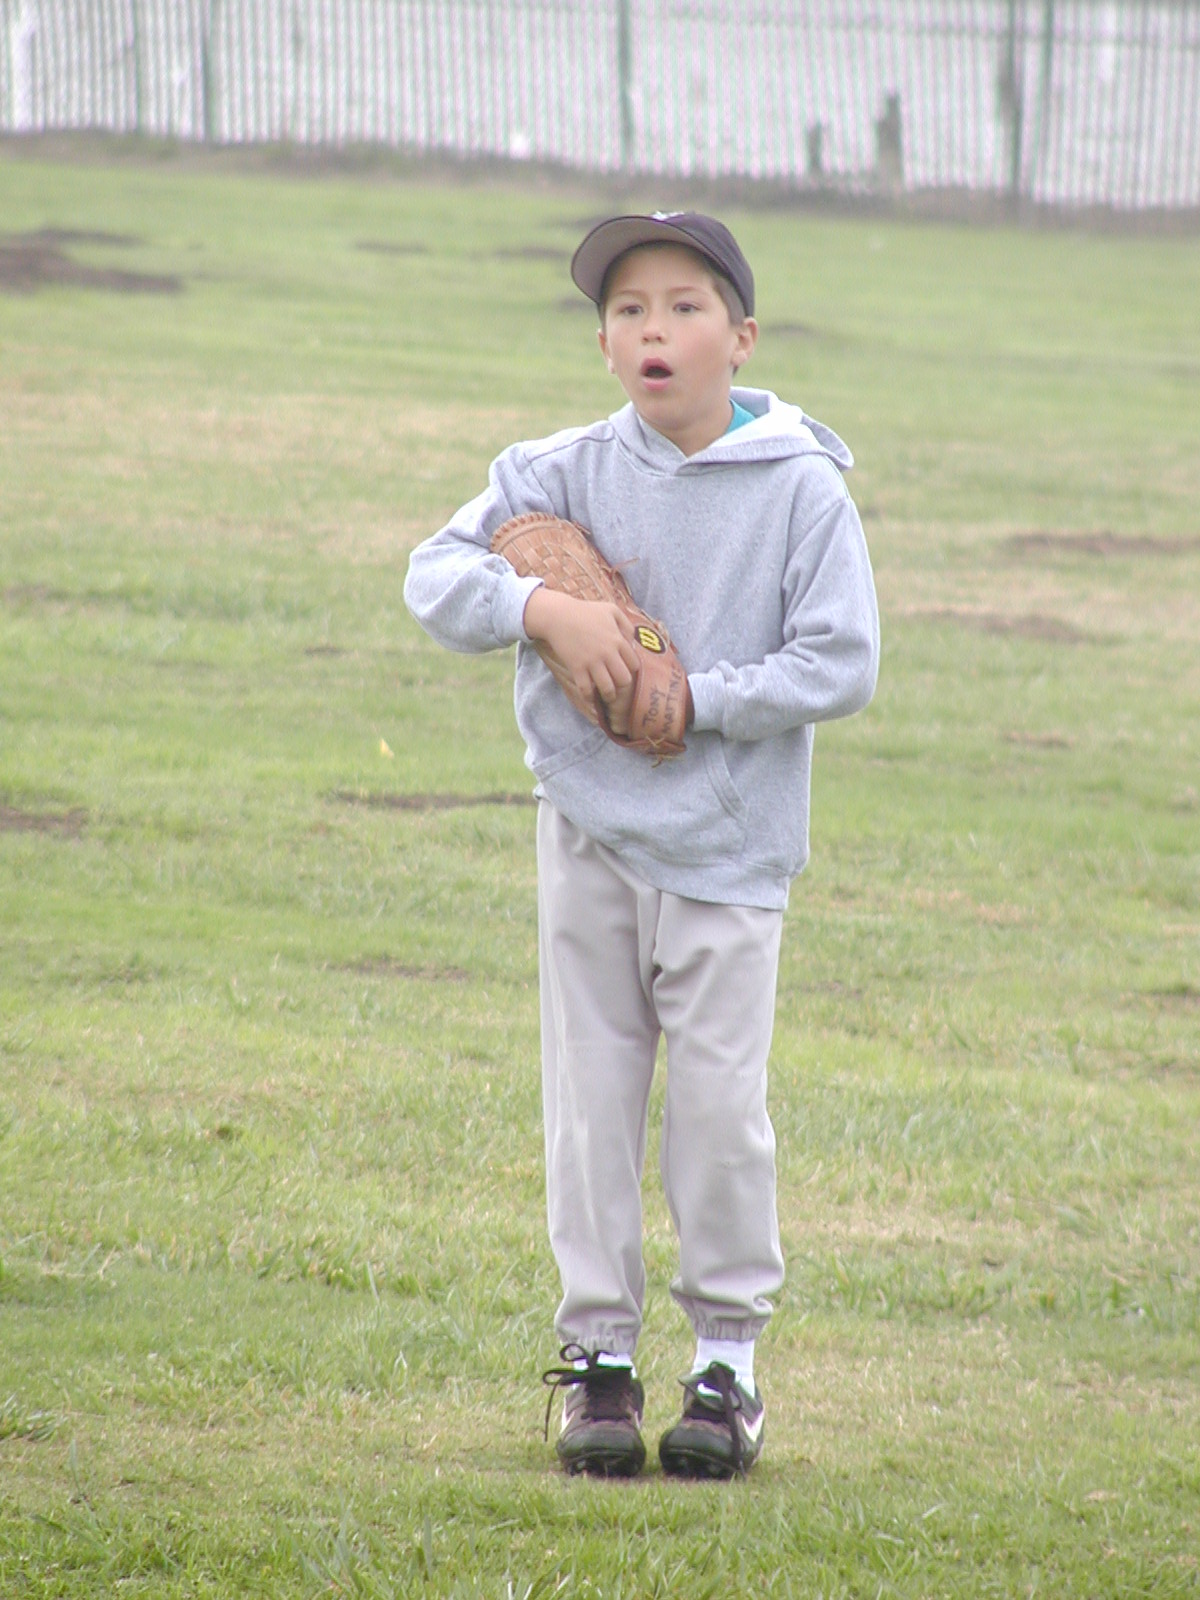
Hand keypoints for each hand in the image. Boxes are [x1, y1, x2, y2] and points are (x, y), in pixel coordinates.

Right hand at [523, 587, 640, 704]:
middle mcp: (608, 653)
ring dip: (609, 695)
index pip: (634, 664)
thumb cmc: (585, 611)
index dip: (630, 669)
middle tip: (617, 685)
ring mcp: (592, 662)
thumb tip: (633, 642)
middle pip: (624, 679)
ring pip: (608, 689)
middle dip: (622, 685)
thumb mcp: (611, 610)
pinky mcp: (576, 668)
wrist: (559, 615)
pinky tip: (589, 695)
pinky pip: (586, 689)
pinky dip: (589, 696)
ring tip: (607, 696)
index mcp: (618, 640)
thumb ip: (626, 624)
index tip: (624, 670)